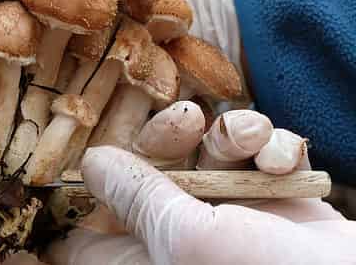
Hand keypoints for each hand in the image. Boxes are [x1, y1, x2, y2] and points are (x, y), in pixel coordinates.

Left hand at [46, 118, 354, 264]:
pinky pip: (260, 158)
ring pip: (207, 157)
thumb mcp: (190, 240)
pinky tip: (285, 163)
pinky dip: (274, 149)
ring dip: (231, 135)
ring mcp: (234, 222)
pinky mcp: (279, 205)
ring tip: (251, 139)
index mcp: (149, 263)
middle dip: (167, 136)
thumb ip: (139, 199)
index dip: (85, 185)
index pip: (90, 228)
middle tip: (187, 121)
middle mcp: (184, 244)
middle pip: (147, 174)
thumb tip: (94, 164)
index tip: (90, 142)